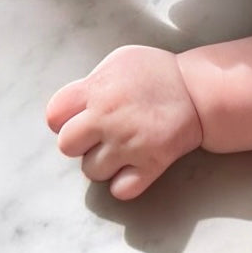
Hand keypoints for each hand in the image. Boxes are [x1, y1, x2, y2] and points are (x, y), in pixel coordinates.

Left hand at [46, 45, 202, 199]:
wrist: (197, 90)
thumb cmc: (156, 72)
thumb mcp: (119, 61)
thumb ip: (91, 82)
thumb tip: (74, 104)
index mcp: (97, 90)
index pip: (54, 116)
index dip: (63, 119)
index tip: (78, 118)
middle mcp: (108, 118)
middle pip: (67, 146)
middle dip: (80, 143)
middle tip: (99, 135)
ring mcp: (128, 143)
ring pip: (91, 171)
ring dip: (102, 163)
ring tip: (120, 149)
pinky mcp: (150, 164)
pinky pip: (120, 190)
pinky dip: (124, 183)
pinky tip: (132, 167)